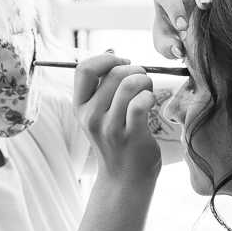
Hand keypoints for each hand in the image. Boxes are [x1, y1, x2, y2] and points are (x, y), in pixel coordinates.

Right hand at [73, 54, 159, 181]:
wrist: (125, 179)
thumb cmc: (117, 141)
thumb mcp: (100, 114)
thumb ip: (102, 86)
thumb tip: (111, 51)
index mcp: (80, 107)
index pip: (84, 69)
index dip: (106, 59)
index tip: (122, 64)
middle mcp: (90, 117)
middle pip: (114, 73)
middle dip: (135, 70)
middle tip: (143, 82)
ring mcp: (109, 127)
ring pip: (128, 84)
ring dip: (145, 81)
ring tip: (148, 91)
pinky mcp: (130, 136)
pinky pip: (141, 102)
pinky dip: (150, 97)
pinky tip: (151, 105)